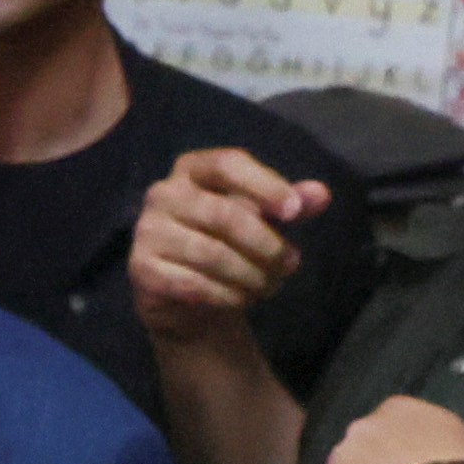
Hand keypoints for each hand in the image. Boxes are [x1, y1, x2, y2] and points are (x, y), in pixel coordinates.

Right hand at [130, 147, 326, 335]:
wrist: (189, 298)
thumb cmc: (228, 245)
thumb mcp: (263, 219)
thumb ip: (289, 204)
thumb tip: (321, 194)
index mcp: (192, 168)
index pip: (229, 163)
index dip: (265, 185)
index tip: (295, 212)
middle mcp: (163, 193)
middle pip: (224, 214)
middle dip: (265, 244)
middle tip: (290, 264)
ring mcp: (148, 231)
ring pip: (211, 254)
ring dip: (250, 275)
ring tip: (269, 285)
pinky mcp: (142, 268)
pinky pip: (194, 284)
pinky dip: (226, 295)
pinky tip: (241, 299)